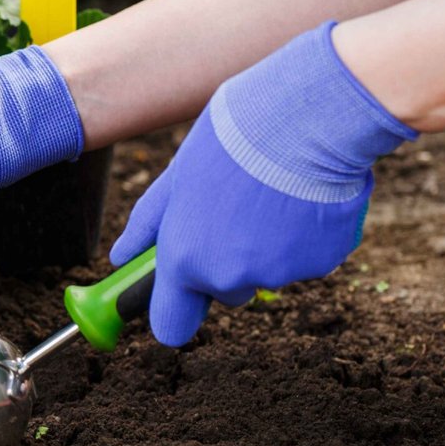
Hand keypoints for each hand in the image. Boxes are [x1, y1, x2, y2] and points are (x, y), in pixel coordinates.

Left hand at [109, 21, 415, 345]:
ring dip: (267, 245)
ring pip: (267, 272)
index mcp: (185, 259)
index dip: (174, 309)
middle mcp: (230, 276)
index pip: (170, 325)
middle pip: (224, 291)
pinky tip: (304, 195)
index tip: (177, 294)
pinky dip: (304, 236)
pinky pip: (307, 257)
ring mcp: (280, 274)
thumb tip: (120, 258)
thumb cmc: (232, 139)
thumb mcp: (176, 176)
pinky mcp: (324, 262)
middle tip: (234, 207)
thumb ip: (148, 225)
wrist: (306, 120)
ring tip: (271, 191)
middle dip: (226, 261)